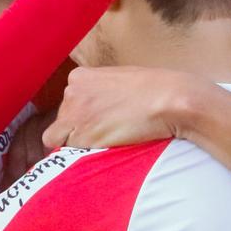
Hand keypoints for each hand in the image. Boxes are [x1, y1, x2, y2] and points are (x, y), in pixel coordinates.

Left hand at [43, 66, 193, 148]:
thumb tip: (96, 109)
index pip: (68, 103)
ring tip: (108, 138)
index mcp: (79, 76)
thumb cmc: (155, 90)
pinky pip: (67, 151)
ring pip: (60, 137)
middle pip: (62, 119)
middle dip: (80, 128)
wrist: (169, 100)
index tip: (101, 120)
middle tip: (108, 130)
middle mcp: (70, 92)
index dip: (83, 116)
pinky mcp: (81, 135)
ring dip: (79, 142)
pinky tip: (103, 147)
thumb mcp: (119, 80)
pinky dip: (79, 154)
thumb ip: (100, 91)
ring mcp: (73, 114)